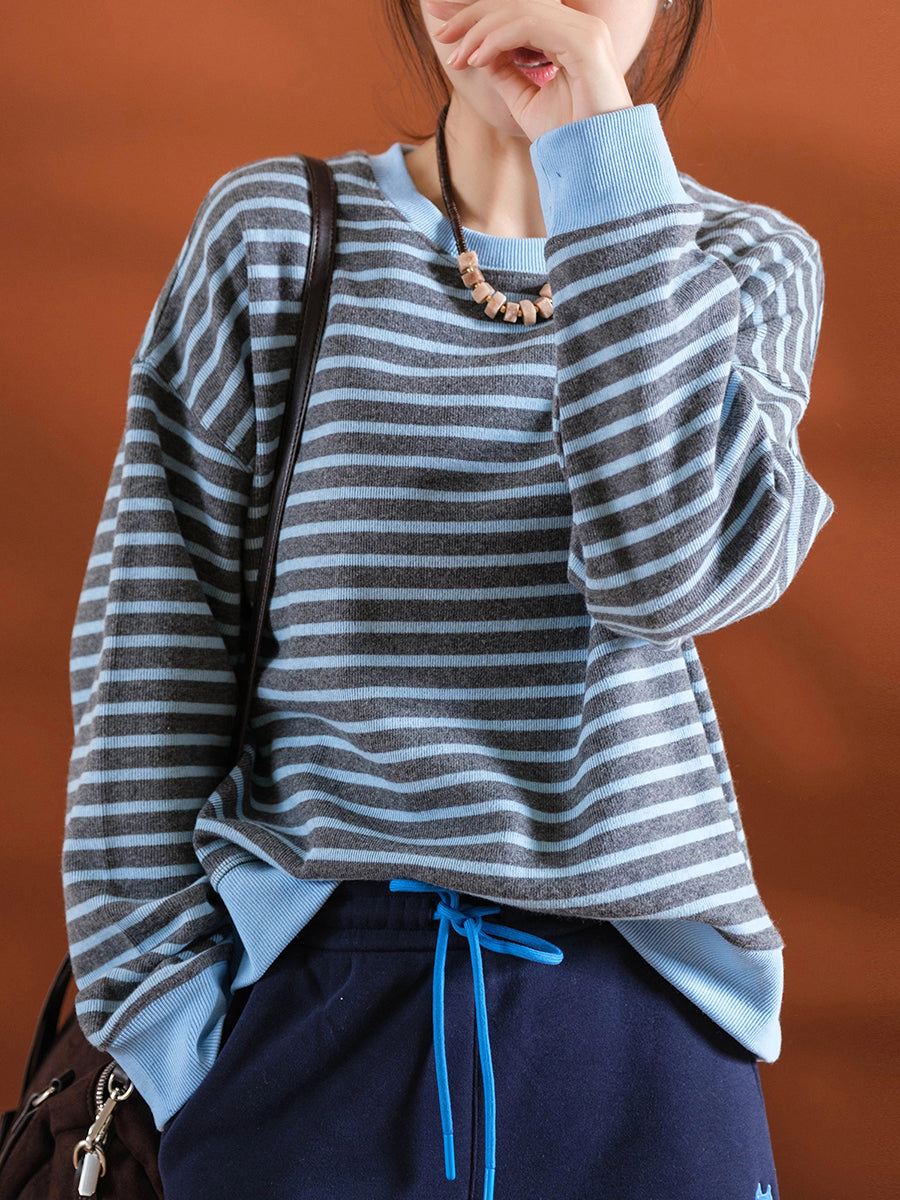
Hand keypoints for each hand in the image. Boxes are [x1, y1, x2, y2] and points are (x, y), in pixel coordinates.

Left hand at [424, 0, 633, 141]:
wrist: (594, 162)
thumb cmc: (566, 137)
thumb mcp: (524, 100)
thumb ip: (504, 72)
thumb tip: (477, 52)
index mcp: (567, 36)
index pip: (517, 12)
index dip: (477, 12)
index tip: (442, 22)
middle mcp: (578, 26)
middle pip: (515, 4)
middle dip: (471, 14)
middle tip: (440, 32)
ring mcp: (584, 31)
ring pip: (519, 12)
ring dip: (480, 33)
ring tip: (457, 57)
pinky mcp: (585, 43)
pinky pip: (529, 27)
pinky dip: (497, 40)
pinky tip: (476, 58)